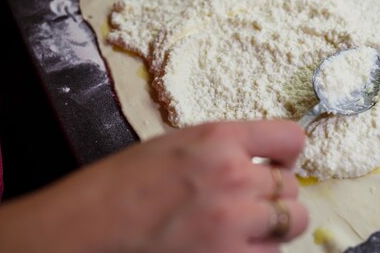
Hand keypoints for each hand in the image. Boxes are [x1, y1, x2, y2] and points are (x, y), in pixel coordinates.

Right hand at [0, 121, 308, 252]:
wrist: (86, 228)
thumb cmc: (123, 184)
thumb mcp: (177, 145)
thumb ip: (226, 149)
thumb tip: (261, 162)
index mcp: (220, 139)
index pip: (291, 137)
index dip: (289, 152)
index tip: (281, 162)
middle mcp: (234, 178)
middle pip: (293, 186)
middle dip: (276, 194)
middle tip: (252, 201)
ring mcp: (234, 223)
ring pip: (292, 221)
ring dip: (275, 225)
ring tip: (245, 227)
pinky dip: (259, 250)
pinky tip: (234, 246)